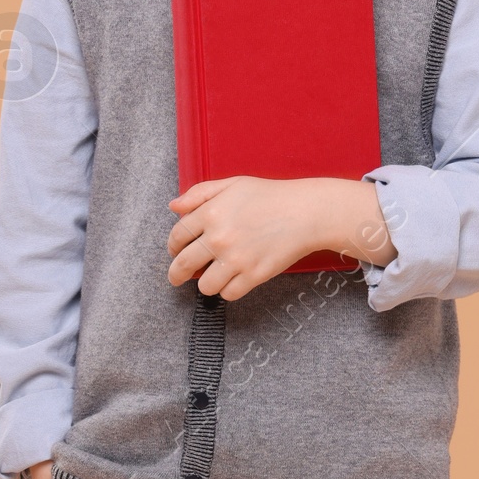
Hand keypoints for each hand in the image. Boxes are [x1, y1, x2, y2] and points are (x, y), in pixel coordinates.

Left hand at [167, 177, 395, 299]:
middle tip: (177, 278)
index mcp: (210, 212)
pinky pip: (228, 294)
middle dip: (176, 274)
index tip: (175, 251)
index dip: (172, 246)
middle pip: (183, 265)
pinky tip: (233, 280)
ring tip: (212, 277)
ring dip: (206, 283)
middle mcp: (219, 237)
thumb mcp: (232, 184)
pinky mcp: (253, 275)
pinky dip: (228, 290)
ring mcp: (236, 259)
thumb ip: (199, 193)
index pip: (177, 236)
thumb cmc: (270, 196)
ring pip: (204, 286)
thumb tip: (174, 207)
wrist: (305, 212)